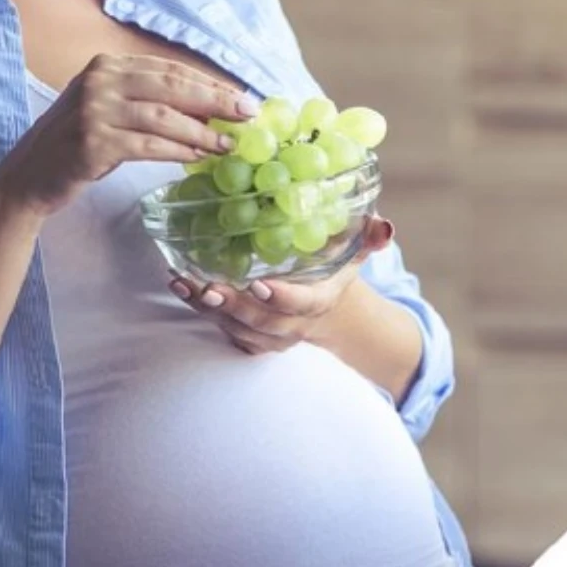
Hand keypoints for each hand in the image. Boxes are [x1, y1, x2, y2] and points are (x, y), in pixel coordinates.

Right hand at [0, 53, 256, 217]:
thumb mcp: (109, 110)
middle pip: (172, 86)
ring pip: (164, 117)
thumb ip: (149, 102)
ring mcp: (94, 110)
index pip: (169, 69)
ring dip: (202, 131)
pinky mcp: (93, 142)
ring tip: (228, 144)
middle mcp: (99, 81)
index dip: (209, 83)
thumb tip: (210, 108)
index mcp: (106, 66)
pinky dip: (178, 151)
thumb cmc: (75, 144)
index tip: (242, 97)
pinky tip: (199, 157)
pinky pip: (148, 145)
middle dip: (216, 100)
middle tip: (248, 114)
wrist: (27, 177)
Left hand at [168, 214, 394, 354]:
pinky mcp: (250, 339)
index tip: (259, 285)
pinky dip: (201, 313)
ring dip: (207, 308)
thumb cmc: (335, 269)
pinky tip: (181, 288)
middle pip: (262, 322)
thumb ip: (368, 238)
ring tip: (182, 283)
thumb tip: (385, 227)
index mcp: (321, 299)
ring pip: (237, 329)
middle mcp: (294, 324)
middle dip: (233, 306)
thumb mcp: (354, 252)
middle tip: (207, 287)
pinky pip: (225, 333)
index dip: (282, 299)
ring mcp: (270, 336)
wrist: (325, 310)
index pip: (303, 304)